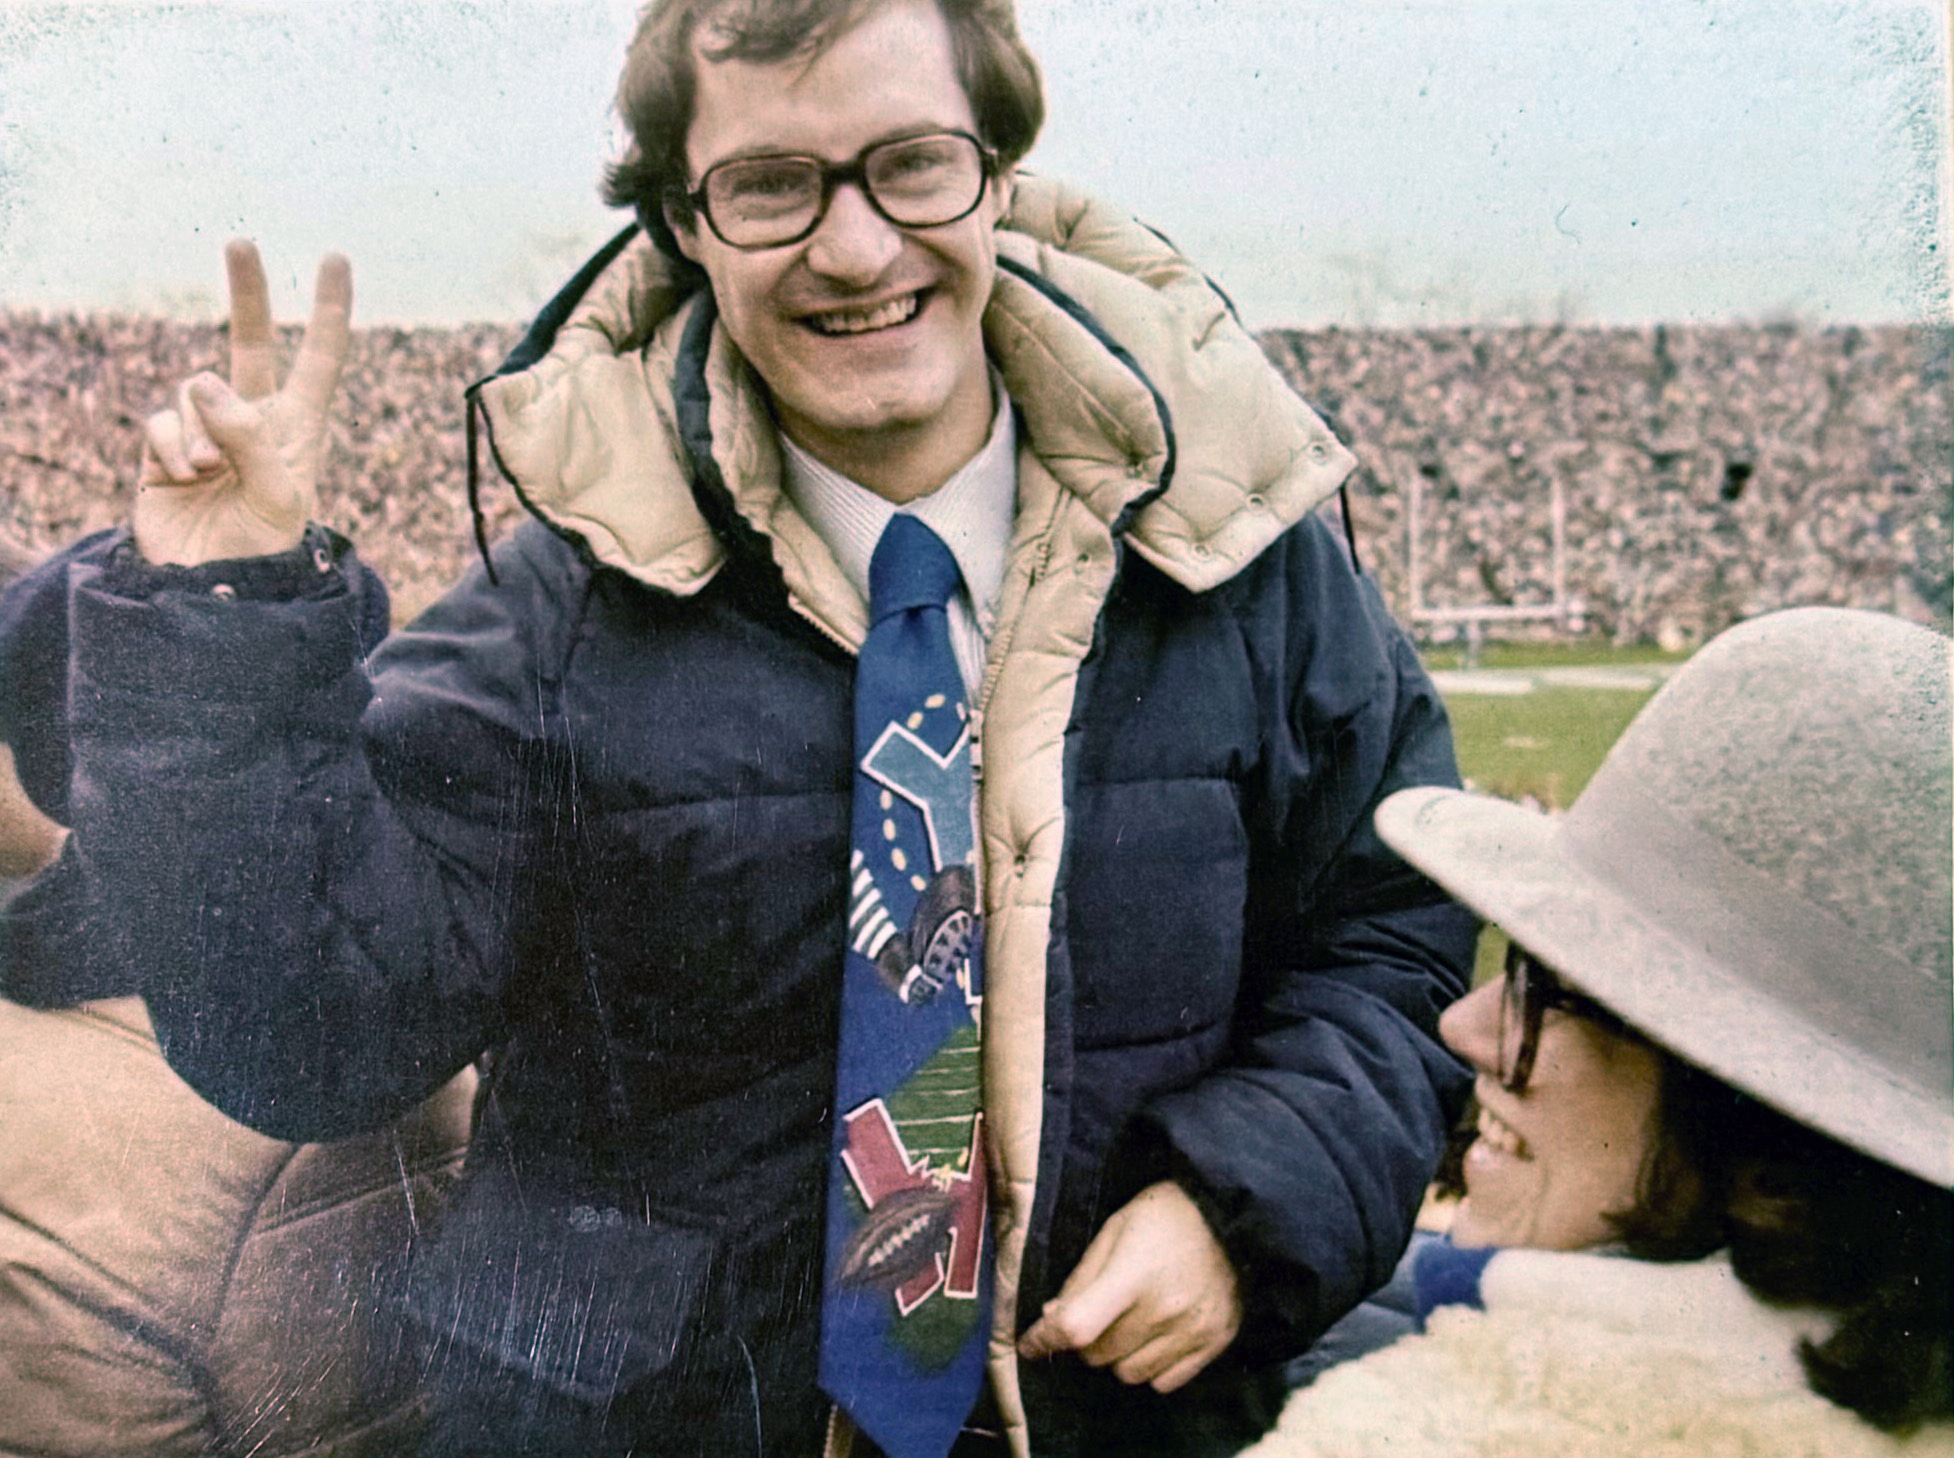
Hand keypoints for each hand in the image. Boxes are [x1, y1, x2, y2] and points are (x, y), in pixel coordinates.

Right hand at [135, 240, 352, 565]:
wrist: (210, 592)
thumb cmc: (261, 550)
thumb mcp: (277, 499)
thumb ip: (252, 440)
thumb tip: (208, 384)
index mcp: (300, 428)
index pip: (320, 359)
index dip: (329, 311)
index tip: (336, 259)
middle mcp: (255, 420)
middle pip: (252, 342)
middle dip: (247, 293)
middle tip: (242, 240)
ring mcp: (208, 432)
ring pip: (194, 391)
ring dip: (200, 432)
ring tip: (209, 476)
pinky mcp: (164, 448)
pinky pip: (160, 422)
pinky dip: (169, 449)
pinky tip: (181, 481)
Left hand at [1017, 1180, 1241, 1392]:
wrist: (1235, 1214)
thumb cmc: (1166, 1215)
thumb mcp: (1116, 1229)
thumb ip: (1083, 1277)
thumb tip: (1052, 1316)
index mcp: (1133, 1275)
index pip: (1076, 1326)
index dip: (1044, 1339)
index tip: (1029, 1343)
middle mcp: (1164, 1310)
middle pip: (1099, 1355)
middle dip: (1085, 1340)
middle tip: (1097, 1314)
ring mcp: (1193, 1331)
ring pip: (1129, 1374)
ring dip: (1118, 1355)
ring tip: (1130, 1322)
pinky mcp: (1215, 1343)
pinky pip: (1165, 1382)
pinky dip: (1151, 1366)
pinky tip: (1156, 1336)